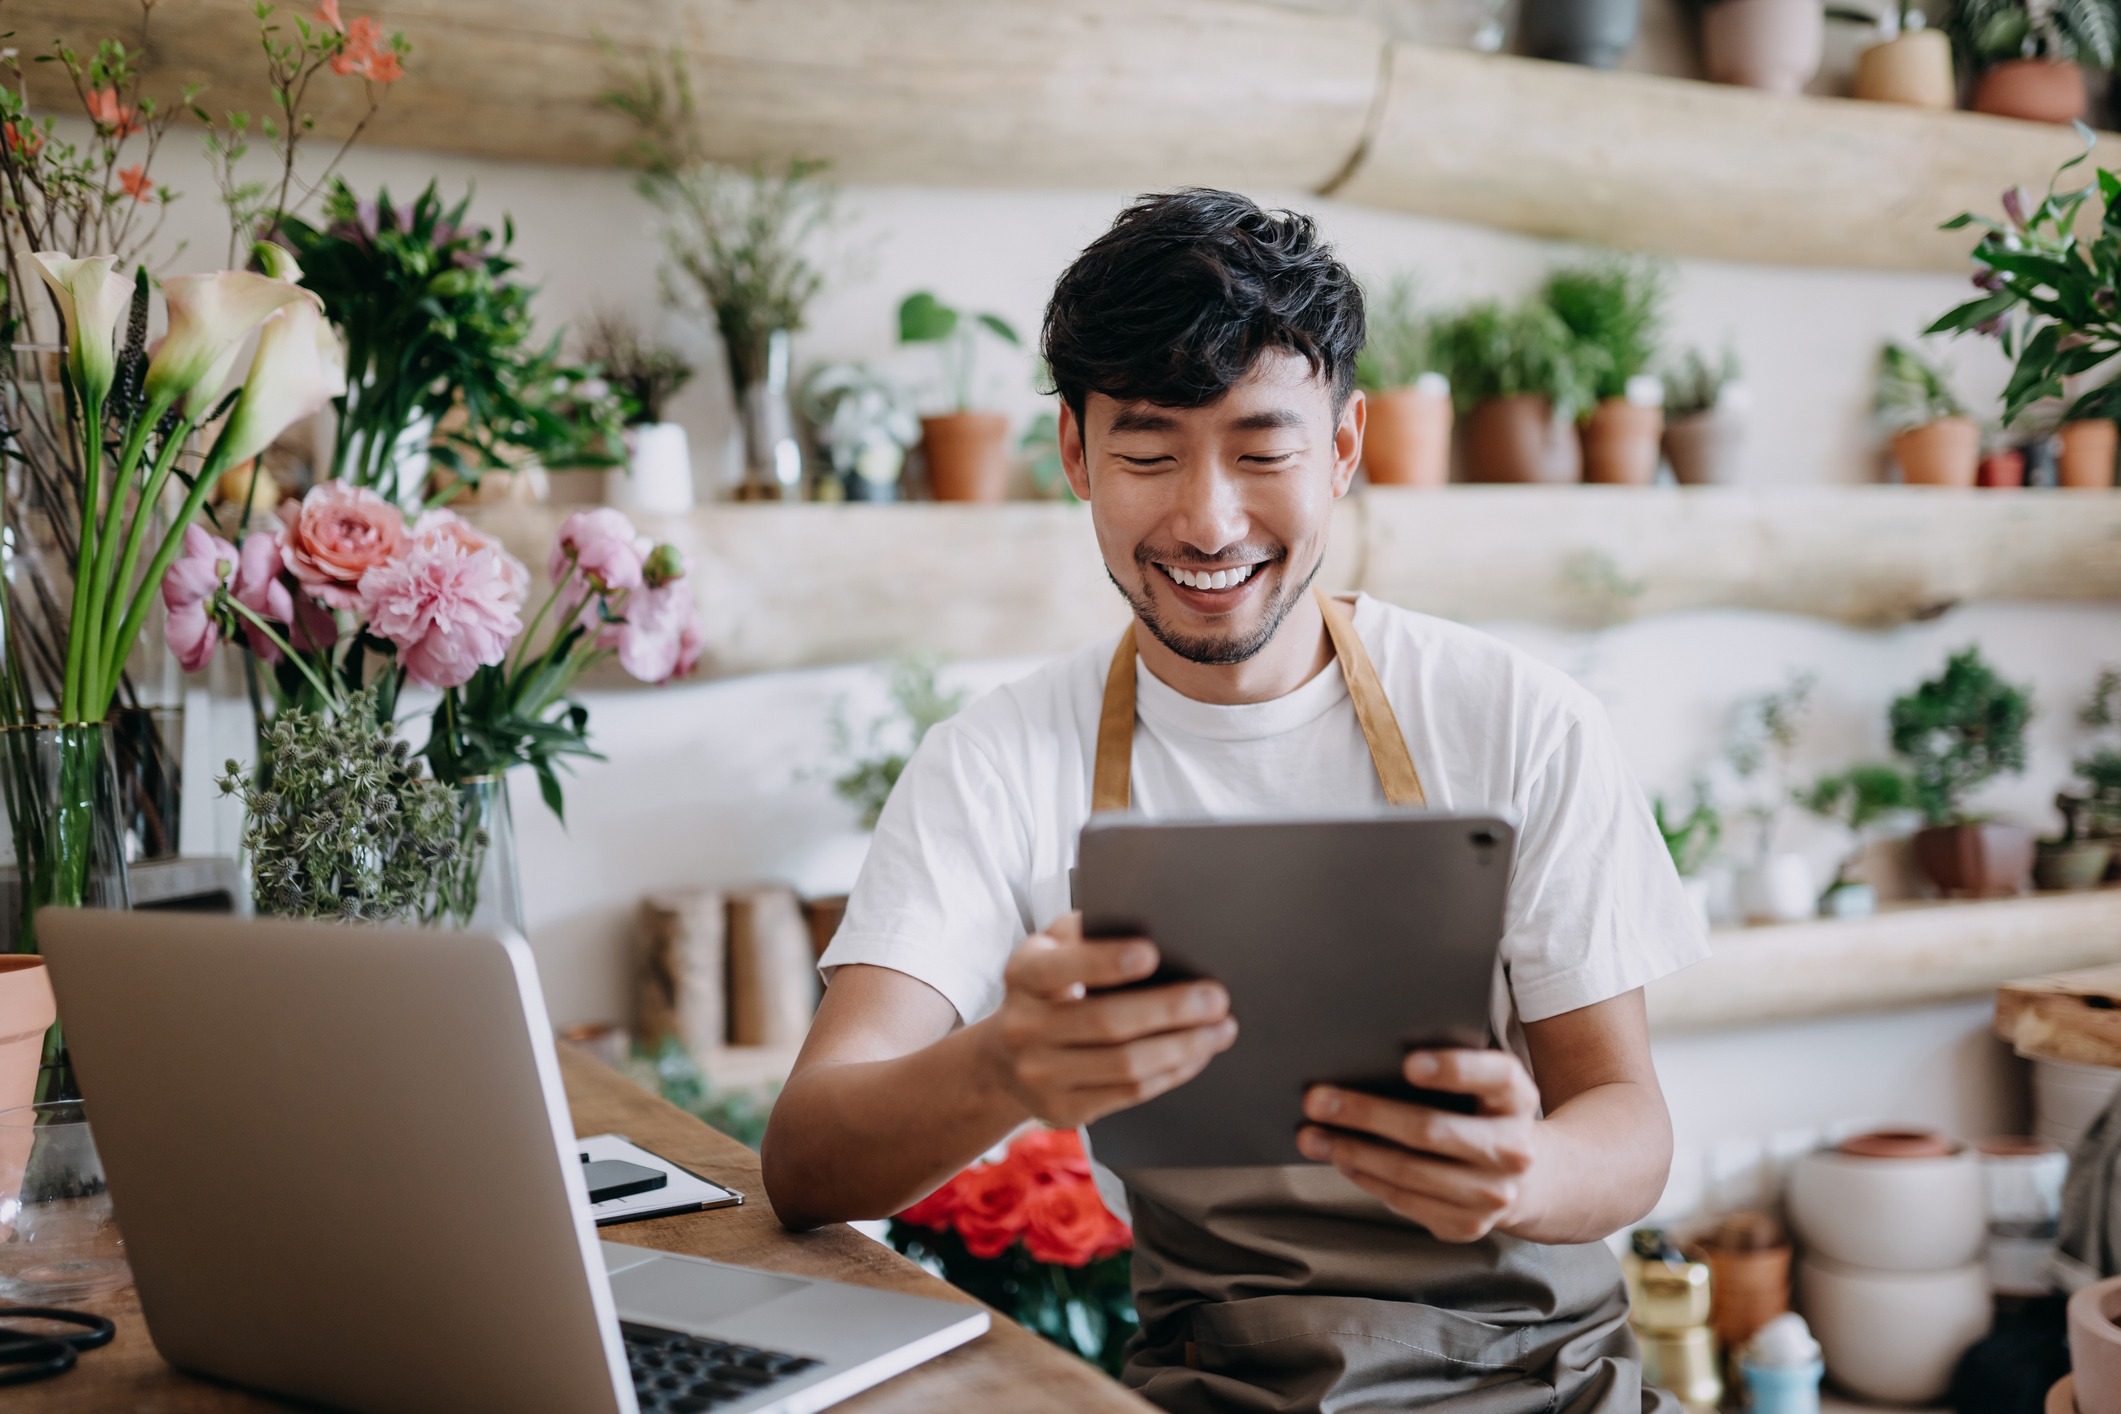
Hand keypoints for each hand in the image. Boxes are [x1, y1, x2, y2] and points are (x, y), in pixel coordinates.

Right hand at [978, 912, 1236, 1128]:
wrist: (1005, 1058)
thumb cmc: (1048, 989)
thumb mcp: (1051, 950)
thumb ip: (1086, 932)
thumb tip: (1151, 918)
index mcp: (1023, 975)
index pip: (1062, 968)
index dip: (1106, 961)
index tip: (1152, 953)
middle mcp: (1024, 1027)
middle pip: (1106, 1021)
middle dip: (1170, 1010)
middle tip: (1216, 998)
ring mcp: (1041, 1075)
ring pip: (1125, 1065)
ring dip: (1183, 1047)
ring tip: (1221, 1029)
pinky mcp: (1064, 1110)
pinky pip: (1129, 1093)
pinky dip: (1171, 1072)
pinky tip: (1198, 1054)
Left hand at [1296, 1049, 1542, 1243]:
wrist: (1524, 1177)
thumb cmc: (1480, 1113)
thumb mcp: (1480, 1084)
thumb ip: (1442, 1069)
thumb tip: (1362, 1060)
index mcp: (1517, 1097)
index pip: (1494, 1076)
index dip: (1453, 1069)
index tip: (1408, 1064)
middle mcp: (1514, 1148)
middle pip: (1431, 1129)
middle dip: (1366, 1113)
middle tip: (1316, 1099)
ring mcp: (1494, 1194)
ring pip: (1409, 1171)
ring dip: (1351, 1151)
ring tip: (1311, 1135)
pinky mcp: (1468, 1225)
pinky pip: (1404, 1200)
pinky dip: (1366, 1177)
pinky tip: (1341, 1158)